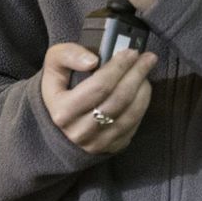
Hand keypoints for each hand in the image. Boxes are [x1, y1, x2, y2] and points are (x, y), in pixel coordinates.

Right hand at [39, 44, 157, 154]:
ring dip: (143, 90)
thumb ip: (68, 55)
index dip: (119, 67)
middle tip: (148, 58)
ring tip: (146, 72)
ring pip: (129, 114)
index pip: (99, 87)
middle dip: (137, 75)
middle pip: (118, 99)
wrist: (60, 121)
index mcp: (63, 111)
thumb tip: (93, 60)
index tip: (131, 53)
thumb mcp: (54, 65)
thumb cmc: (60, 88)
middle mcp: (79, 131)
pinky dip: (142, 105)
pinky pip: (133, 126)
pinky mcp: (111, 147)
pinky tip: (143, 90)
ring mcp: (96, 143)